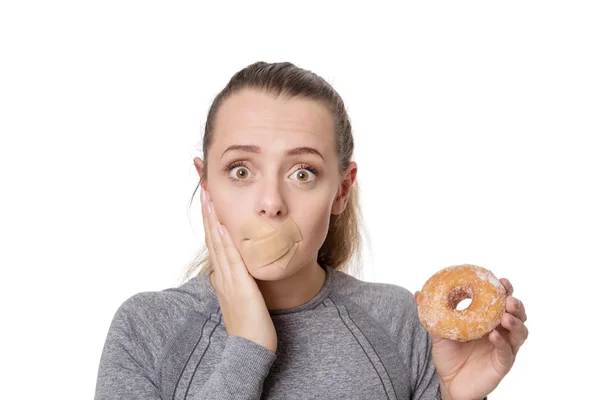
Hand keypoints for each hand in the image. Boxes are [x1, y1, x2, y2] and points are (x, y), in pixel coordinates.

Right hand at [201, 186, 277, 352]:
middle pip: (212, 236)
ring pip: (218, 243)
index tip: (209, 197)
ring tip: (208, 196)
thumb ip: (238, 281)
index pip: (215, 240)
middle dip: (208, 210)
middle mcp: (222, 274)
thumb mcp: (243, 297)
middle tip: (203, 186)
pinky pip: (231, 259)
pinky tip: (221, 224)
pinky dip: (224, 240)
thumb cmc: (251, 326)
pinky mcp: (239, 286)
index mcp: (224, 275)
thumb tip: (234, 269)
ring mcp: (229, 280)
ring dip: (212, 218)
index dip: (211, 218)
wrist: (251, 349)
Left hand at [415, 278, 527, 399]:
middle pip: (517, 314)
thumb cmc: (449, 355)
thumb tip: (417, 293)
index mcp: (488, 319)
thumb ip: (432, 314)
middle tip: (508, 298)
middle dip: (515, 304)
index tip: (501, 280)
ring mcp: (504, 347)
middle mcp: (500, 331)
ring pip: (520, 332)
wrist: (449, 382)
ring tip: (505, 316)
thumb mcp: (439, 332)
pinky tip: (493, 335)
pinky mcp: (502, 363)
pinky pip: (507, 352)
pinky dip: (502, 342)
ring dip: (515, 322)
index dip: (504, 290)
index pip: (501, 301)